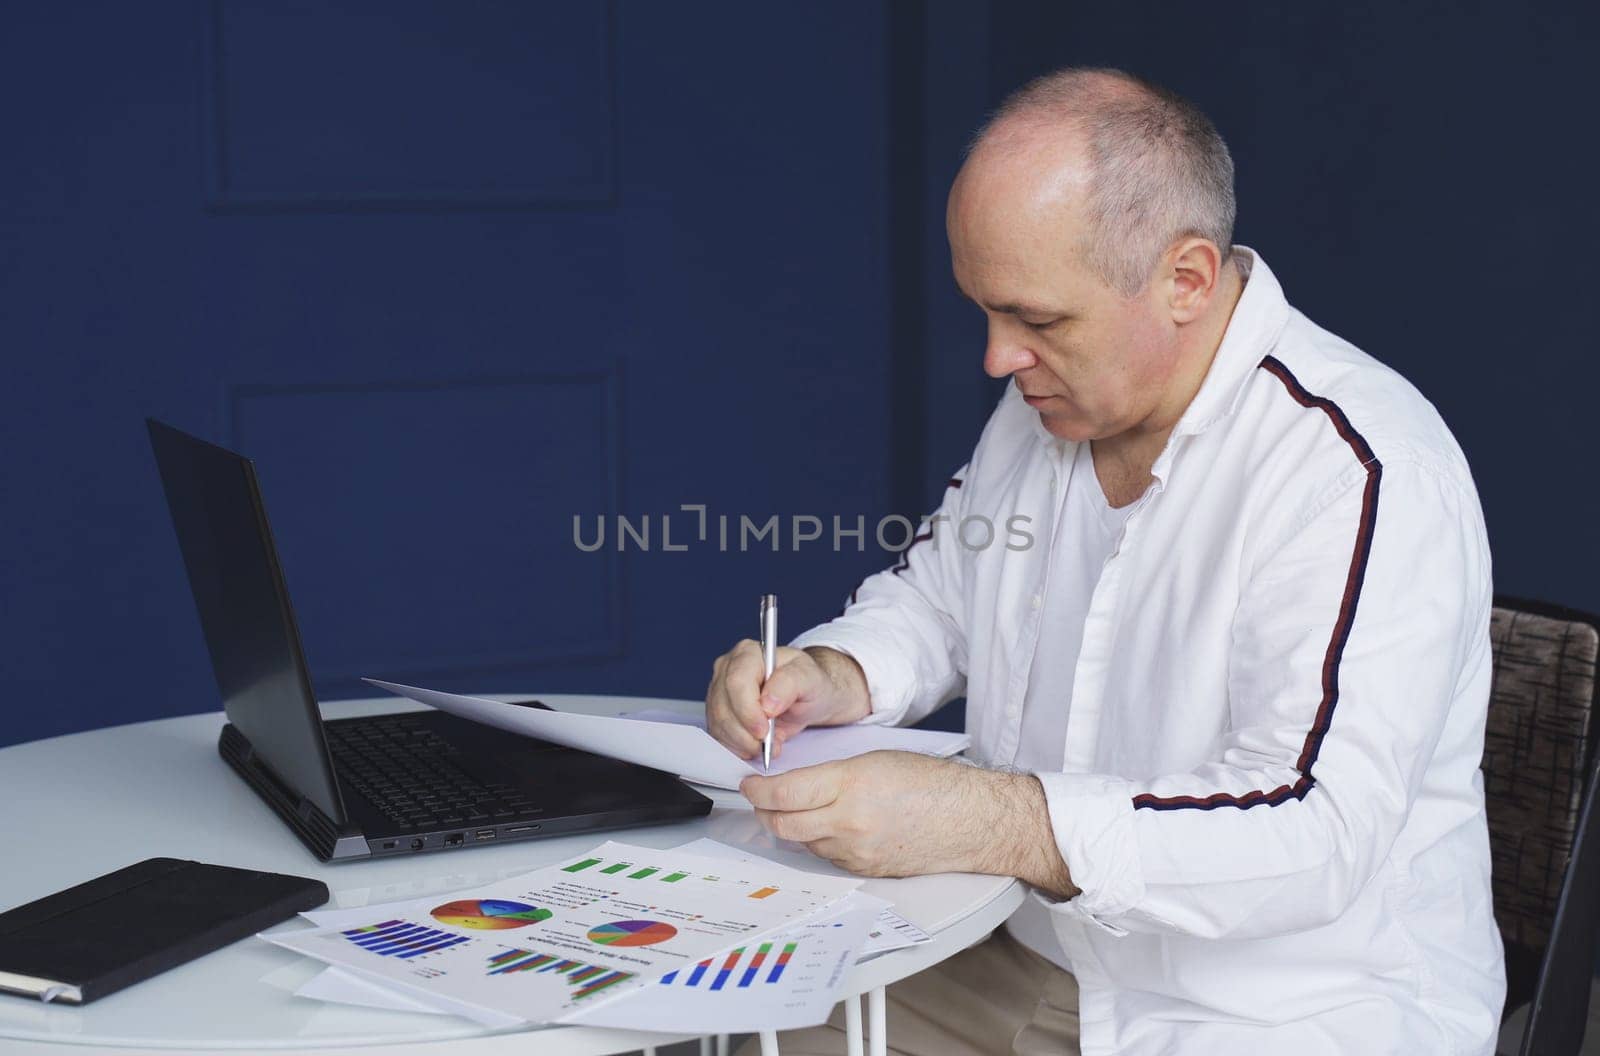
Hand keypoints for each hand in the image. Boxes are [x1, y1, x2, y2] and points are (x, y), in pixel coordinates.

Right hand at [704, 643, 869, 759]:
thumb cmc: (809, 683)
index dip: (748, 710)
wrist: (807, 697)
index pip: (736, 682)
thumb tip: (767, 703)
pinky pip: (718, 735)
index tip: (764, 730)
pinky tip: (755, 746)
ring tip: (767, 746)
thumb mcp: (810, 679)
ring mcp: (719, 691)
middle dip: (745, 732)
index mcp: (748, 653)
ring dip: (742, 742)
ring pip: (719, 723)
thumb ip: (789, 684)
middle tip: (769, 743)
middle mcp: (728, 669)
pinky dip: (737, 746)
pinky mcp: (718, 712)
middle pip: (723, 706)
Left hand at [740, 751, 1077, 895]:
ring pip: (803, 842)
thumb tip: (795, 785)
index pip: (784, 794)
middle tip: (759, 799)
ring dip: (792, 826)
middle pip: (783, 825)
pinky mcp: (864, 871)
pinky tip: (829, 826)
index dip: (757, 790)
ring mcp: (855, 853)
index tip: (749, 783)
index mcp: (851, 786)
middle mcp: (849, 823)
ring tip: (796, 809)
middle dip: (763, 812)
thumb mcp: (876, 760)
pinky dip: (819, 841)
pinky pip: (826, 856)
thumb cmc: (932, 783)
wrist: (969, 820)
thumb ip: (832, 774)